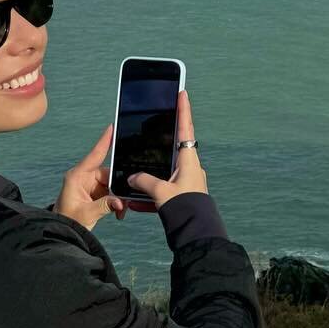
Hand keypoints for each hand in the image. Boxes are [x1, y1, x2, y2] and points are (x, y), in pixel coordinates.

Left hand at [53, 123, 123, 232]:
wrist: (63, 231)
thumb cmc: (68, 220)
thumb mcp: (86, 214)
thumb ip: (105, 206)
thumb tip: (121, 202)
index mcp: (78, 176)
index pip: (94, 155)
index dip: (104, 141)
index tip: (112, 128)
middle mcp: (85, 177)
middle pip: (109, 172)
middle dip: (119, 186)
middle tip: (125, 199)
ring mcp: (91, 184)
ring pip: (113, 183)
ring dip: (119, 196)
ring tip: (120, 210)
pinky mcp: (96, 192)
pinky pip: (112, 192)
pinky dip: (117, 201)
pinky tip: (118, 211)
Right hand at [123, 90, 207, 210]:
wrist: (195, 234)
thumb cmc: (183, 209)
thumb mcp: (160, 192)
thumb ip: (144, 181)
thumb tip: (133, 177)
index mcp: (189, 160)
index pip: (185, 129)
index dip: (183, 110)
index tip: (183, 93)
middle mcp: (190, 168)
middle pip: (173, 149)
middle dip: (160, 143)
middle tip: (152, 131)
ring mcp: (187, 183)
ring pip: (165, 173)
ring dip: (151, 177)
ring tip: (135, 181)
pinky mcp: (183, 197)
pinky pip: (163, 191)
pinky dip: (150, 195)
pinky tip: (137, 203)